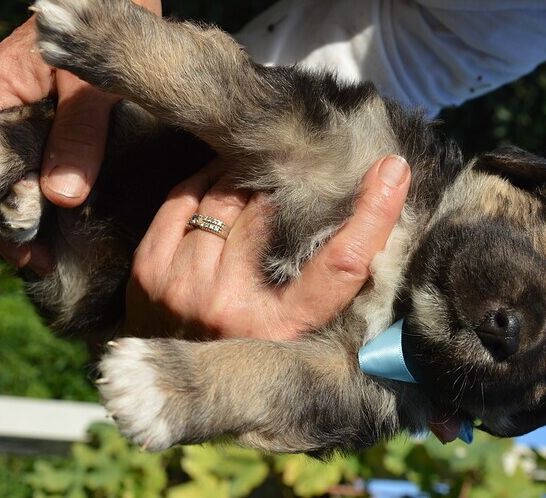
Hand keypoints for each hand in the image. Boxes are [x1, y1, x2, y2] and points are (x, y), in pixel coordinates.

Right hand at [0, 0, 160, 272]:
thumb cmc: (97, 26)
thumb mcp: (92, 83)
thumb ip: (78, 134)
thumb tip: (61, 197)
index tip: (26, 249)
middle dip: (0, 227)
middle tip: (39, 262)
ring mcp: (15, 115)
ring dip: (17, 216)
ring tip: (48, 253)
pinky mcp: (41, 119)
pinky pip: (25, 164)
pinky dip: (34, 195)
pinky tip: (59, 219)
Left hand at [124, 155, 411, 340]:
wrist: (170, 381)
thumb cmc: (248, 346)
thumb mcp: (298, 333)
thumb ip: (329, 287)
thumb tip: (373, 217)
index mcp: (285, 328)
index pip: (341, 264)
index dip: (374, 215)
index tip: (394, 171)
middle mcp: (234, 308)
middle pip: (273, 212)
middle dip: (289, 182)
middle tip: (300, 164)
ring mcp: (186, 288)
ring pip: (226, 196)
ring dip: (247, 178)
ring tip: (260, 175)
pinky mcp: (150, 270)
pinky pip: (185, 196)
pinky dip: (206, 180)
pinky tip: (220, 182)